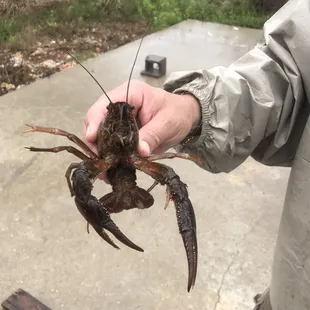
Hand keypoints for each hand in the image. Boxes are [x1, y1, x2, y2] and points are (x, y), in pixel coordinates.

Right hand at [84, 80, 200, 179]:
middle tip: (99, 161)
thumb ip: (153, 135)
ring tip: (104, 172)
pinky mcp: (123, 136)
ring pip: (101, 137)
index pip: (105, 105)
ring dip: (101, 154)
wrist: (186, 119)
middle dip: (95, 142)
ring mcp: (120, 123)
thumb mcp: (168, 122)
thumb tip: (139, 152)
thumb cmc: (178, 113)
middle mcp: (120, 107)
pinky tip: (111, 172)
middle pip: (97, 122)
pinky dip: (111, 159)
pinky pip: (112, 147)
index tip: (92, 138)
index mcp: (130, 94)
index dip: (95, 120)